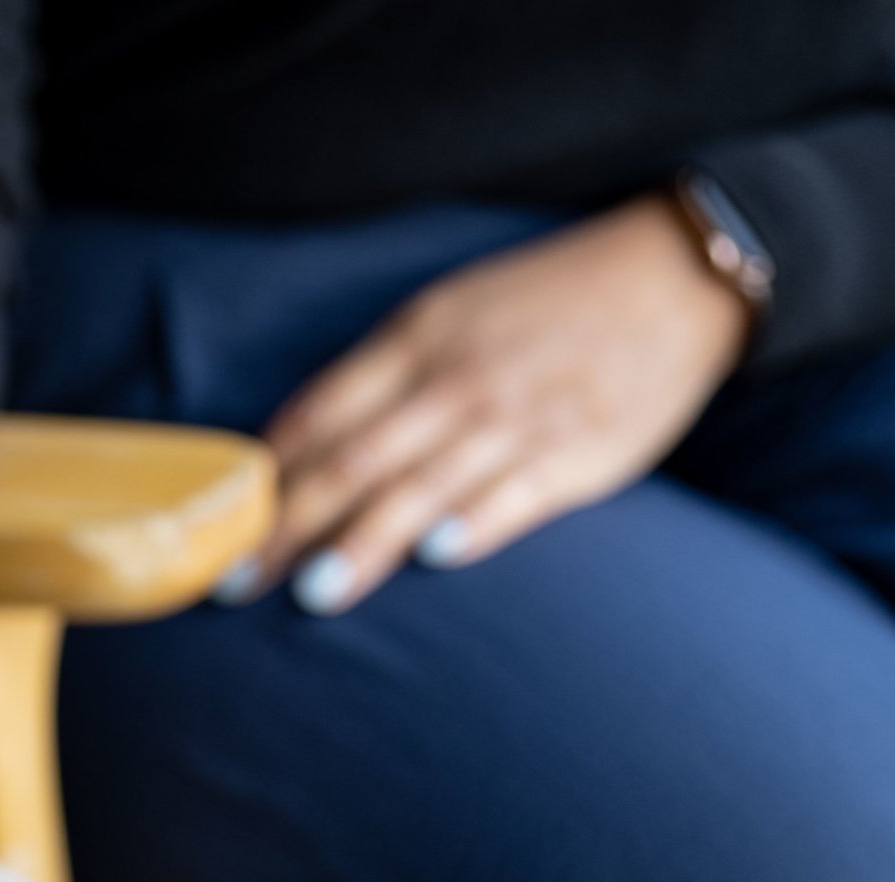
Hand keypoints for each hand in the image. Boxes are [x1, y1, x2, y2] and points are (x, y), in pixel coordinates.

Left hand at [256, 195, 750, 613]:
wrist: (678, 275)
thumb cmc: (545, 305)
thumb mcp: (450, 313)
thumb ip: (378, 380)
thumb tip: (293, 450)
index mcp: (416, 339)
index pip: (319, 414)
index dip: (263, 478)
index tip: (216, 533)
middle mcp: (456, 379)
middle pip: (354, 461)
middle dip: (288, 528)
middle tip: (235, 587)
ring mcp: (517, 417)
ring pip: (423, 487)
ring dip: (364, 541)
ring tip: (312, 593)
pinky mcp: (578, 453)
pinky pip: (517, 494)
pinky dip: (476, 523)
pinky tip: (437, 556)